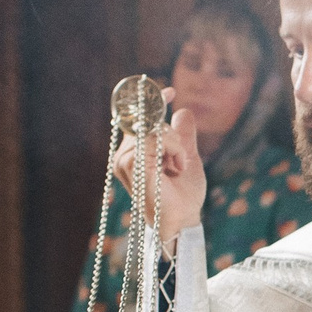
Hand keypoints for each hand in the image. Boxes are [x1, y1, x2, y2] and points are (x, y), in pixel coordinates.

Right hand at [115, 93, 204, 253]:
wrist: (181, 219)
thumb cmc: (183, 195)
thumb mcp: (187, 157)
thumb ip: (183, 135)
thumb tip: (183, 110)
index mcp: (135, 151)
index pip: (138, 117)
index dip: (152, 100)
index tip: (170, 91)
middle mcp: (125, 153)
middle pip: (149, 118)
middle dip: (173, 136)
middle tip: (179, 163)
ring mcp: (124, 157)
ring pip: (154, 128)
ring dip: (175, 145)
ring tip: (177, 168)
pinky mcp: (129, 162)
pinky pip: (155, 138)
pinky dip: (173, 150)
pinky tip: (174, 168)